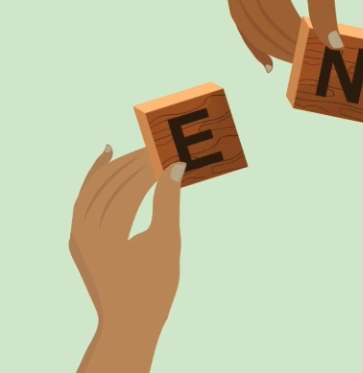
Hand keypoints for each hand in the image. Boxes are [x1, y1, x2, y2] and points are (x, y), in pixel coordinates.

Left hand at [70, 146, 184, 372]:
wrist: (129, 323)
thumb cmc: (153, 288)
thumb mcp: (166, 243)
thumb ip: (168, 202)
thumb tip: (175, 167)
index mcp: (104, 237)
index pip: (127, 190)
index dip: (150, 169)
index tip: (169, 153)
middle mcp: (82, 233)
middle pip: (107, 186)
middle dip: (133, 164)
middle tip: (158, 148)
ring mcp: (77, 236)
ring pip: (92, 189)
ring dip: (116, 168)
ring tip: (138, 151)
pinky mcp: (79, 239)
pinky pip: (84, 200)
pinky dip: (96, 180)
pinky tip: (107, 159)